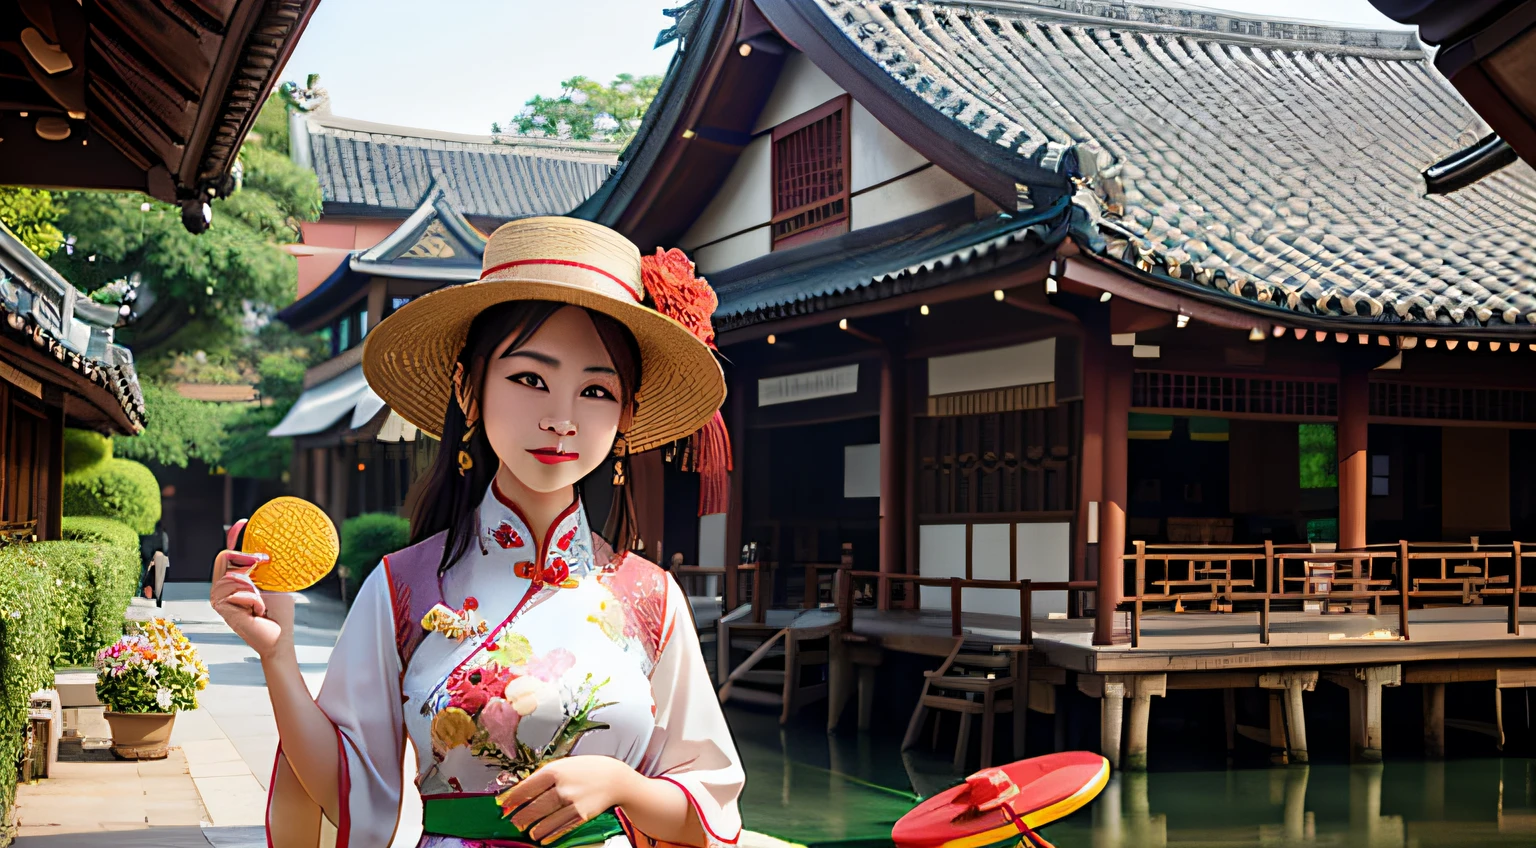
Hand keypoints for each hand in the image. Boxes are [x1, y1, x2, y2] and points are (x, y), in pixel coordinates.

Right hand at [210, 519, 295, 660]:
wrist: (279, 638)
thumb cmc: (278, 614)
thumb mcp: (274, 583)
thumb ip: (266, 568)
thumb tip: (268, 549)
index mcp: (235, 580)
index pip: (229, 553)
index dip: (234, 536)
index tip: (244, 522)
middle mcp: (222, 587)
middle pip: (223, 557)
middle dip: (244, 557)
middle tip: (263, 562)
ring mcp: (218, 598)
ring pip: (231, 575)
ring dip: (253, 587)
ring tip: (260, 602)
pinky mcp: (220, 608)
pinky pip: (238, 590)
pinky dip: (254, 599)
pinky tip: (257, 611)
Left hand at [501, 756, 641, 842]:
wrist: (615, 778)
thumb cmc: (588, 769)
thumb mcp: (565, 764)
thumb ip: (546, 775)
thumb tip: (524, 789)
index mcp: (555, 771)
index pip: (526, 787)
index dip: (512, 798)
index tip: (503, 804)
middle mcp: (562, 787)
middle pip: (534, 807)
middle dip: (521, 817)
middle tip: (513, 822)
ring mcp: (572, 803)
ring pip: (545, 820)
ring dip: (534, 828)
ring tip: (528, 831)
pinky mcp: (581, 815)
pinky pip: (561, 828)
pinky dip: (550, 834)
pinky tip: (543, 838)